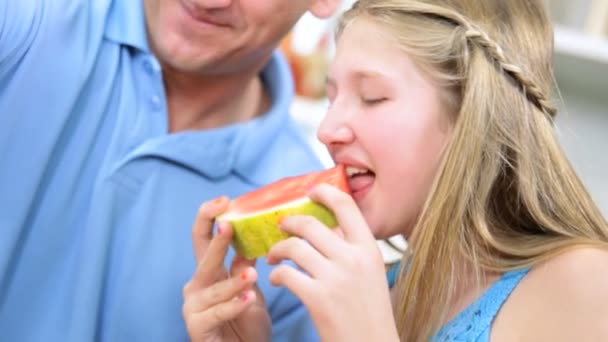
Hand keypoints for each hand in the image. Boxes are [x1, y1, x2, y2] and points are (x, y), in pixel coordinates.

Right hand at [182, 197, 270, 341]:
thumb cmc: (246, 325)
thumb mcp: (251, 290)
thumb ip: (245, 265)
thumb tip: (252, 236)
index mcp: (209, 271)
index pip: (203, 237)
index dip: (209, 216)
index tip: (225, 200)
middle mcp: (197, 285)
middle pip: (203, 256)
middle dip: (216, 239)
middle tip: (229, 223)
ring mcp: (193, 306)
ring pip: (213, 288)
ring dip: (233, 281)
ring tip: (252, 276)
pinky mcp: (196, 327)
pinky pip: (215, 312)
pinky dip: (233, 305)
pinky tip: (248, 299)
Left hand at [267, 184, 398, 341]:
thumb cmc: (370, 312)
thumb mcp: (371, 273)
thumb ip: (352, 249)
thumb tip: (325, 228)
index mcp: (369, 249)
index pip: (346, 206)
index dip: (324, 192)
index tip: (310, 192)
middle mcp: (353, 259)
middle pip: (310, 224)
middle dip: (289, 223)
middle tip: (280, 227)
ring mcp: (335, 278)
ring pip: (293, 247)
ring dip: (277, 249)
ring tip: (273, 257)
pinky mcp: (318, 298)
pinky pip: (286, 274)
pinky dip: (276, 274)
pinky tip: (276, 279)